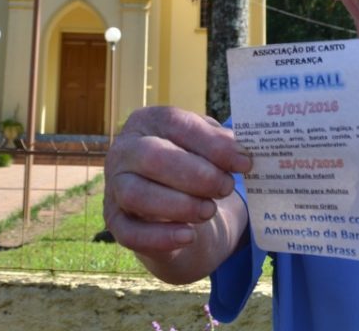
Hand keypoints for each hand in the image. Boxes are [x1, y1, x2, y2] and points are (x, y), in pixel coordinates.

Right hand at [104, 106, 252, 259]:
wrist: (171, 203)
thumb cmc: (190, 164)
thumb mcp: (205, 147)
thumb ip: (221, 145)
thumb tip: (240, 152)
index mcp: (146, 122)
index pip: (174, 124)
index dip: (211, 143)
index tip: (243, 163)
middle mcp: (124, 150)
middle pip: (151, 157)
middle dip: (195, 175)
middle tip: (226, 187)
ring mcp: (114, 186)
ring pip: (137, 195)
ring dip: (179, 205)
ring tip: (209, 210)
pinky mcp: (115, 221)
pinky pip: (130, 232)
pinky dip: (160, 237)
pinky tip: (189, 236)